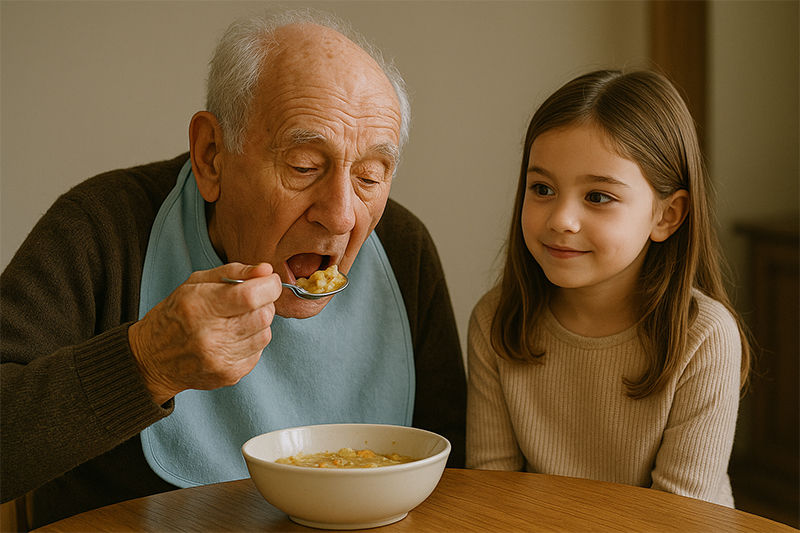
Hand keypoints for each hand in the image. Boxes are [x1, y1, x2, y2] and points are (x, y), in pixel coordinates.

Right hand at [128, 263, 281, 404]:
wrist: (152, 359)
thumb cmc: (175, 315)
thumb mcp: (195, 283)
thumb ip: (234, 272)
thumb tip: (266, 270)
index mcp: (198, 307)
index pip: (250, 297)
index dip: (269, 286)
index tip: (268, 281)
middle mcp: (209, 336)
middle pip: (263, 316)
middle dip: (264, 303)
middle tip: (249, 301)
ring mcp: (219, 359)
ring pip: (265, 334)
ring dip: (258, 324)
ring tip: (236, 320)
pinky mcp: (229, 375)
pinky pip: (258, 353)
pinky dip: (251, 342)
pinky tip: (232, 338)